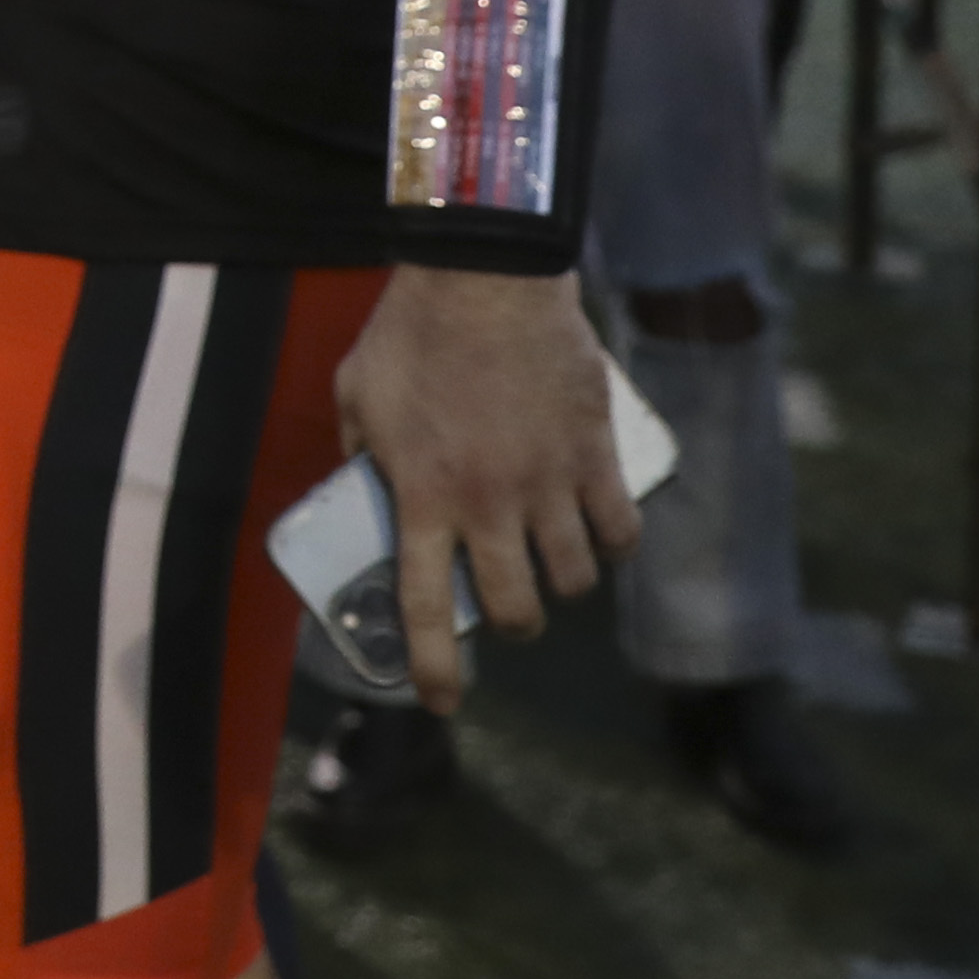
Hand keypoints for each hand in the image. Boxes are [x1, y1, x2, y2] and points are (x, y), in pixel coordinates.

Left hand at [330, 265, 637, 708]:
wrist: (485, 277)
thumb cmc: (411, 332)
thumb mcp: (358, 395)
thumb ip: (362, 452)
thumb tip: (366, 487)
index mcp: (424, 498)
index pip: (426, 608)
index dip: (434, 669)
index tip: (441, 702)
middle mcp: (490, 505)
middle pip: (518, 610)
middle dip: (513, 623)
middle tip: (509, 606)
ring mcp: (548, 483)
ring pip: (576, 579)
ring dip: (563, 583)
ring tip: (552, 561)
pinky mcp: (594, 455)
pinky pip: (621, 528)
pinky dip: (615, 542)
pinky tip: (602, 531)